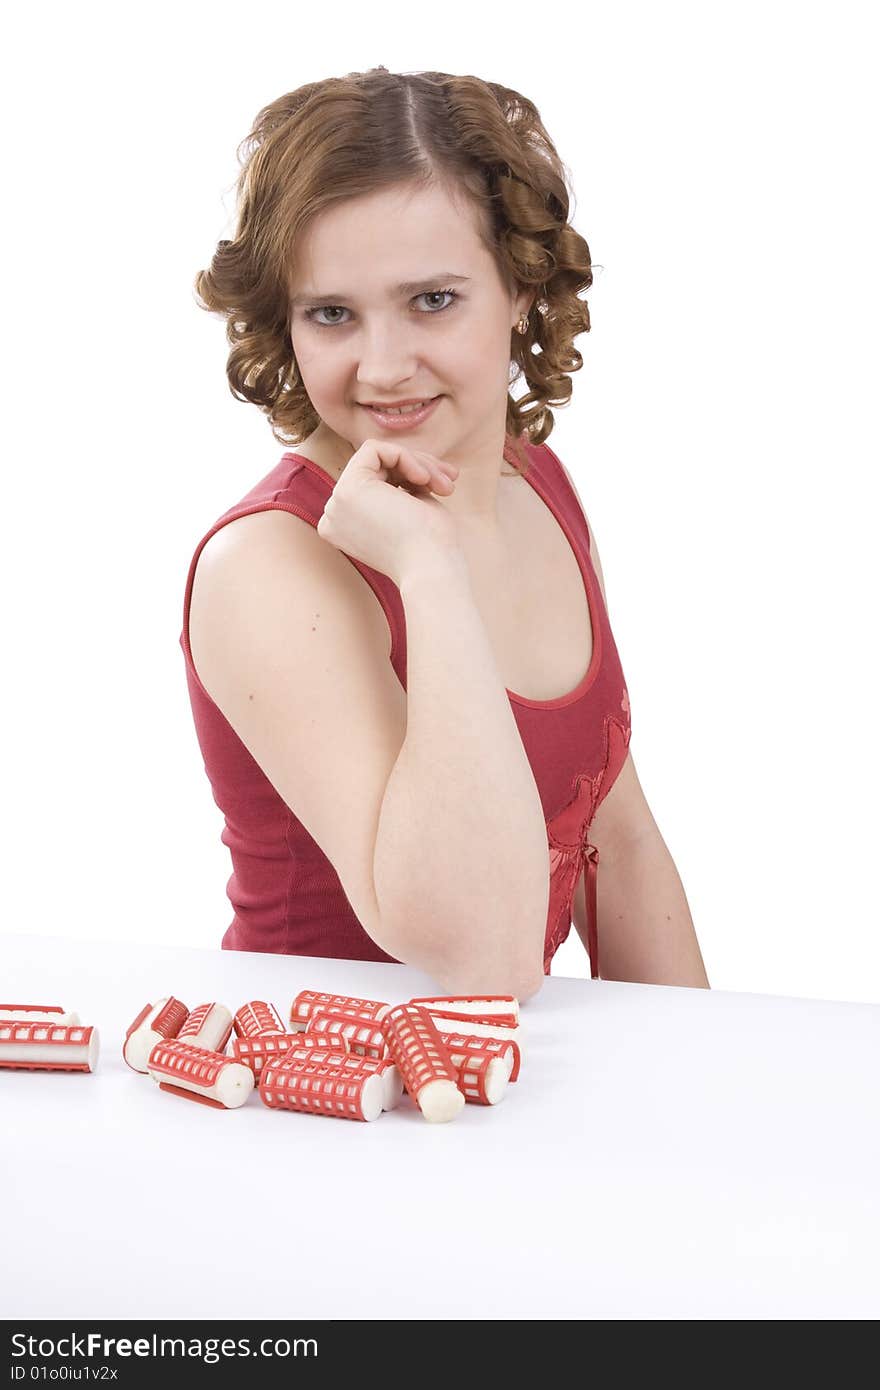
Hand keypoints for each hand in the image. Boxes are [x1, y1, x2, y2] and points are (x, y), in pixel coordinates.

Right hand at [315, 439, 461, 586]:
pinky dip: (405, 457)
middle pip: (376, 469)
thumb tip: (407, 459)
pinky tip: (424, 478)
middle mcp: (334, 516)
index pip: (377, 483)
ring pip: (378, 457)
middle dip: (419, 468)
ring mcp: (337, 503)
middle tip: (449, 484)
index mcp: (347, 527)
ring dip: (419, 465)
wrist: (430, 569)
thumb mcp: (412, 509)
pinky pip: (374, 449)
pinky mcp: (347, 490)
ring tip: (444, 486)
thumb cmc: (431, 547)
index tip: (444, 488)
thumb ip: (399, 487)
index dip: (411, 477)